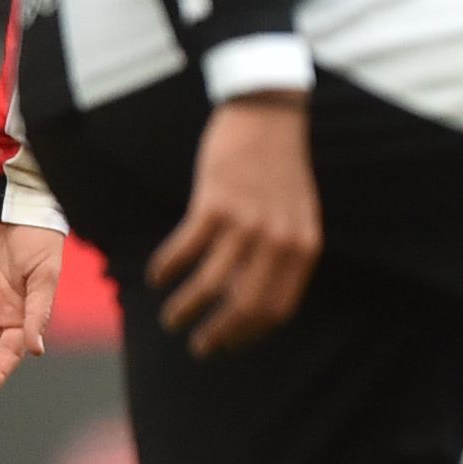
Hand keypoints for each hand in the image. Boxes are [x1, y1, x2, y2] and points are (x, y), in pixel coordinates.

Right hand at [149, 92, 323, 347]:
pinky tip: (158, 276)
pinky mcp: (216, 203)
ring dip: (186, 308)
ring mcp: (248, 222)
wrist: (270, 116)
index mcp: (304, 247)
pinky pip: (186, 249)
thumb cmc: (279, 170)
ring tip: (172, 319)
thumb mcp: (297, 216)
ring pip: (211, 284)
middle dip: (219, 334)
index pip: (278, 308)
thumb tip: (250, 302)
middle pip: (245, 306)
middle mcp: (280, 240)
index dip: (250, 334)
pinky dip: (168, 268)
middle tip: (200, 347)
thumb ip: (282, 256)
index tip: (229, 346)